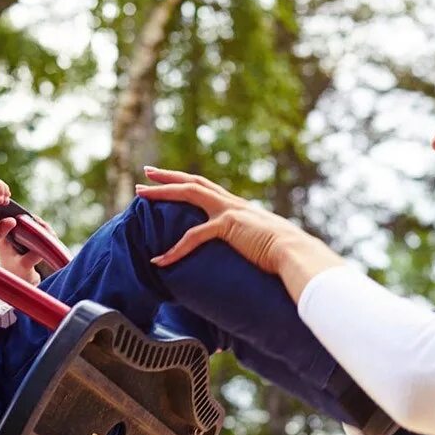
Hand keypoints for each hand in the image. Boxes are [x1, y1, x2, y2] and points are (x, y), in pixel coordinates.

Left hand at [134, 167, 310, 273]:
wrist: (295, 253)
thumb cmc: (283, 254)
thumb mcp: (261, 243)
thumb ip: (250, 241)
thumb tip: (248, 252)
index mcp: (237, 207)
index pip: (206, 188)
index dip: (185, 182)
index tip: (168, 179)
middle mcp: (231, 203)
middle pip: (193, 182)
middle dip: (167, 176)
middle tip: (145, 173)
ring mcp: (229, 211)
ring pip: (188, 193)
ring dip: (162, 192)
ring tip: (140, 193)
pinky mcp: (228, 226)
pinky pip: (193, 236)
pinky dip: (174, 250)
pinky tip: (160, 260)